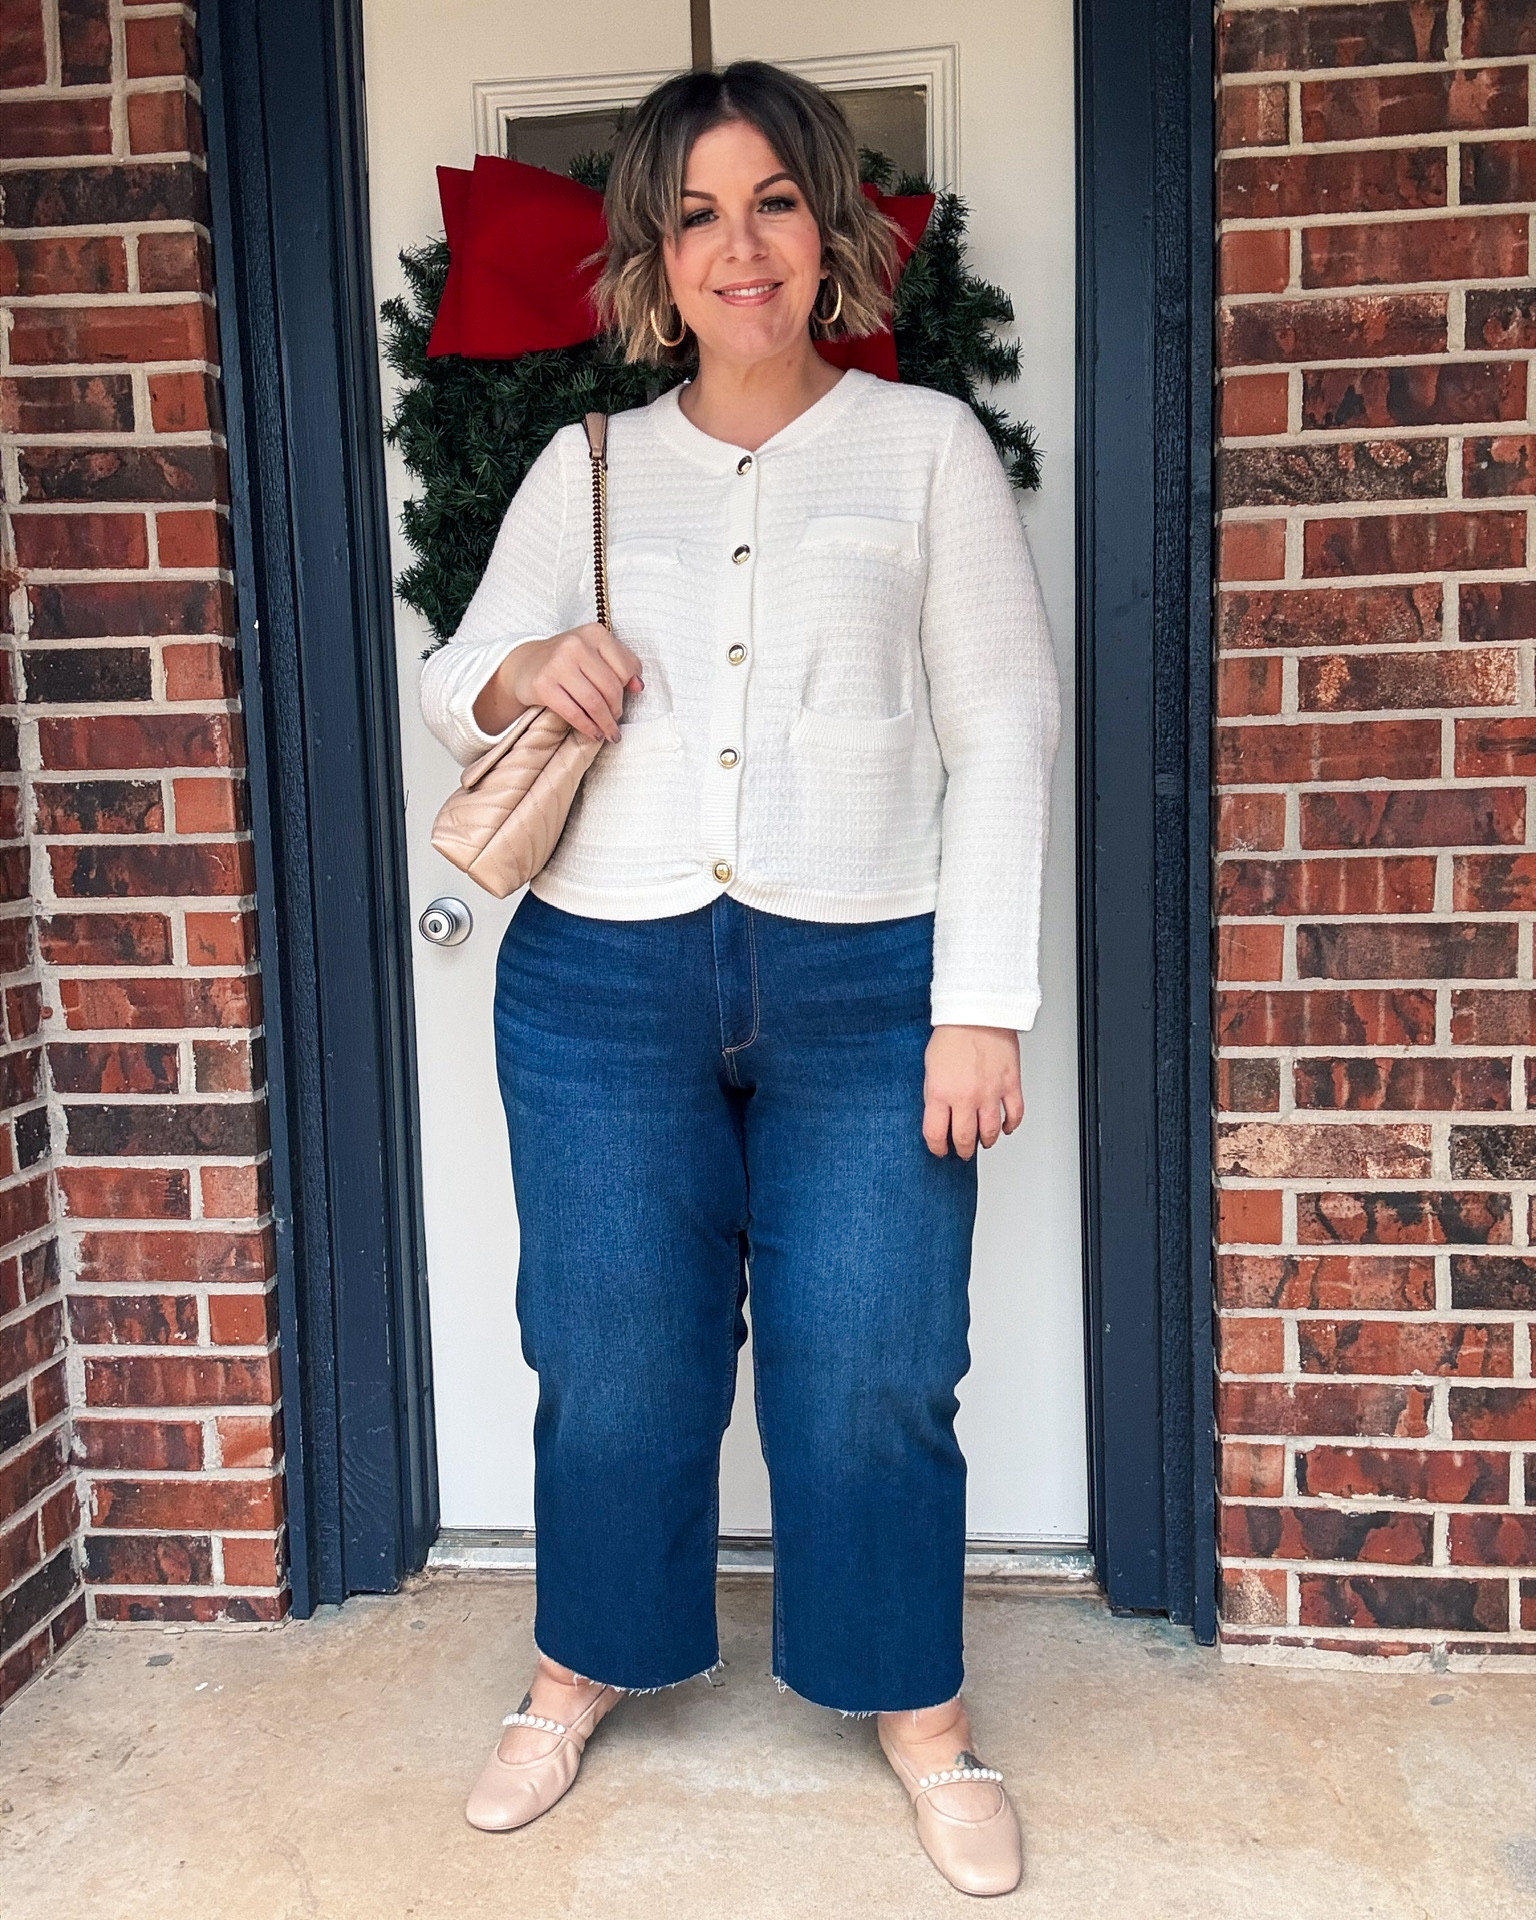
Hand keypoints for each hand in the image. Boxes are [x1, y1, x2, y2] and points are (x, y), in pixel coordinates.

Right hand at [472, 624, 642, 743]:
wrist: (526, 664)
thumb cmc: (568, 660)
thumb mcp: (596, 653)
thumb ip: (622, 664)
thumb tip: (639, 686)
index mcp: (594, 632)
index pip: (625, 668)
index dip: (627, 690)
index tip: (624, 702)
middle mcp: (576, 644)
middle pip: (610, 687)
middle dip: (616, 711)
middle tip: (615, 723)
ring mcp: (557, 663)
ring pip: (594, 702)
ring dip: (605, 724)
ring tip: (609, 734)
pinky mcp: (543, 684)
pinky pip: (573, 712)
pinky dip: (587, 727)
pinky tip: (593, 733)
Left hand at [922, 1025, 1023, 1158]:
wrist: (977, 1012)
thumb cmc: (952, 1033)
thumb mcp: (930, 1067)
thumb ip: (934, 1093)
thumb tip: (938, 1113)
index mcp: (941, 1093)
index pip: (936, 1134)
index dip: (937, 1148)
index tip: (939, 1150)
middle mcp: (966, 1097)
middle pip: (965, 1138)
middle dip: (962, 1149)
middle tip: (962, 1151)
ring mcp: (990, 1093)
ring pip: (991, 1132)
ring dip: (987, 1141)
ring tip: (984, 1142)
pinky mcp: (1010, 1085)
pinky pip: (1015, 1114)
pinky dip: (1011, 1125)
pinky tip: (1006, 1127)